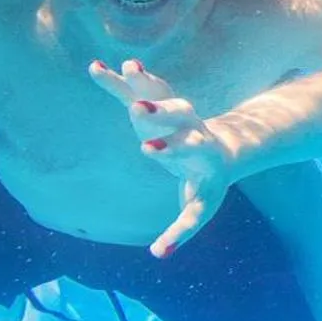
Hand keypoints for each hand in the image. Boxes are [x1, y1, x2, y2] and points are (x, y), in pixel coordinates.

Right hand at [88, 58, 232, 256]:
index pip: (190, 150)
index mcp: (203, 156)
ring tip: (128, 67)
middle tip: (139, 109)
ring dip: (145, 82)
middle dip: (159, 112)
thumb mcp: (200, 208)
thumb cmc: (207, 184)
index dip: (171, 149)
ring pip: (164, 93)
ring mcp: (177, 113)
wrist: (225, 151)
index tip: (148, 150)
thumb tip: (161, 255)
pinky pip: (141, 87)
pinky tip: (96, 66)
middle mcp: (192, 128)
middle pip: (180, 116)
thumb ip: (181, 229)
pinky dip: (122, 78)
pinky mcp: (160, 103)